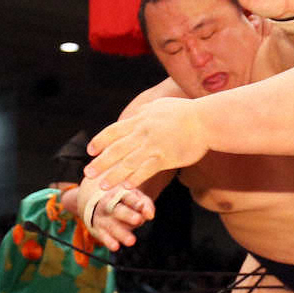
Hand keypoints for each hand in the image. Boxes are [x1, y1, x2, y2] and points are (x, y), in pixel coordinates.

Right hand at [83, 186, 155, 251]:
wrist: (98, 205)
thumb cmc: (124, 202)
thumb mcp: (135, 198)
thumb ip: (145, 206)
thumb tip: (150, 215)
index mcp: (119, 194)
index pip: (128, 197)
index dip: (136, 202)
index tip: (143, 206)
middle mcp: (108, 205)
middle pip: (118, 210)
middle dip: (128, 215)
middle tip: (138, 220)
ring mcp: (102, 218)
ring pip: (111, 226)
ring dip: (121, 234)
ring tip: (131, 241)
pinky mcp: (98, 230)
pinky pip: (103, 237)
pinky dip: (109, 242)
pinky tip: (115, 247)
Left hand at [84, 97, 208, 190]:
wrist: (205, 120)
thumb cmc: (186, 112)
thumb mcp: (160, 105)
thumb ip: (145, 112)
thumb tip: (136, 115)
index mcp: (140, 120)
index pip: (113, 132)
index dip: (100, 142)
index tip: (90, 152)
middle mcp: (142, 133)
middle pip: (115, 150)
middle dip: (100, 163)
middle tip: (87, 174)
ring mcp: (153, 146)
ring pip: (127, 163)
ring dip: (113, 176)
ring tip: (102, 186)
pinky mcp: (166, 158)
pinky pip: (146, 170)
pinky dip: (135, 178)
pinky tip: (127, 187)